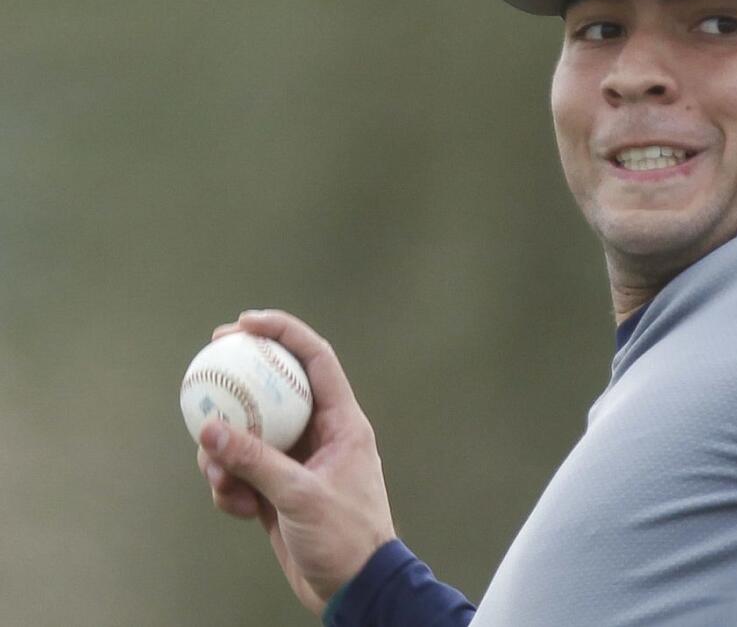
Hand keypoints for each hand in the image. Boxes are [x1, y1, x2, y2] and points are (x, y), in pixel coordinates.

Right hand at [195, 309, 396, 614]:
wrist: (353, 587)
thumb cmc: (346, 537)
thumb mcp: (300, 495)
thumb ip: (255, 460)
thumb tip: (210, 430)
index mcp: (342, 422)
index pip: (316, 359)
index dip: (283, 332)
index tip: (244, 322)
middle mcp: (320, 434)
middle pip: (275, 388)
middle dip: (241, 377)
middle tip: (207, 361)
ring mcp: (296, 461)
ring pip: (249, 434)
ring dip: (226, 454)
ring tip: (222, 481)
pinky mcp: (277, 489)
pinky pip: (242, 472)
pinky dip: (232, 487)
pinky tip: (241, 510)